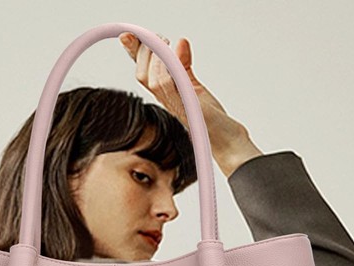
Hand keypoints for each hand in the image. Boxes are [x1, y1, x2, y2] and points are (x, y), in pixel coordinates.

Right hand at [118, 32, 249, 158]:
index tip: (127, 36)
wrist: (226, 141)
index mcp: (165, 95)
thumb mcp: (194, 86)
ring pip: (150, 78)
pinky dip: (165, 65)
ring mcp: (173, 104)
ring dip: (156, 54)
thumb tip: (180, 41)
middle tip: (161, 37)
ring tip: (166, 42)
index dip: (134, 54)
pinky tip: (173, 54)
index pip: (143, 72)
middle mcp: (165, 100)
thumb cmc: (211, 119)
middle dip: (144, 50)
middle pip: (141, 74)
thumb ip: (184, 64)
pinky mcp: (185, 106)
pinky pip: (166, 84)